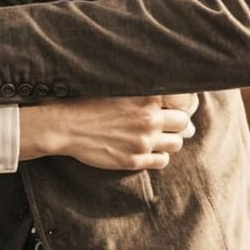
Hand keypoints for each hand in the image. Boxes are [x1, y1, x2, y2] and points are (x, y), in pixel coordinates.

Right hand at [29, 92, 197, 169]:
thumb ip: (144, 92)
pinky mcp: (133, 160)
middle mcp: (149, 120)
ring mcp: (142, 142)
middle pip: (183, 125)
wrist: (66, 126)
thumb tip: (167, 99)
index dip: (179, 107)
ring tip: (157, 138)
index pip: (182, 103)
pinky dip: (158, 156)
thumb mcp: (119, 88)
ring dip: (169, 141)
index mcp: (147, 98)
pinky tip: (147, 150)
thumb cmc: (89, 104)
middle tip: (169, 126)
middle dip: (179, 125)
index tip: (173, 110)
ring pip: (176, 144)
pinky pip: (161, 161)